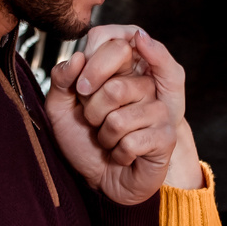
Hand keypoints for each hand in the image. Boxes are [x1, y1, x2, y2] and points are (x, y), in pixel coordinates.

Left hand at [45, 26, 199, 205]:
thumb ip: (62, 80)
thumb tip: (78, 57)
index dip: (90, 69)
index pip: (114, 45)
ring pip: (119, 119)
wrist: (101, 180)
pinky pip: (131, 142)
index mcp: (121, 72)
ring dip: (105, 137)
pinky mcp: (166, 136)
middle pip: (114, 87)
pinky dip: (118, 154)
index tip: (81, 91)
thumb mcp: (61, 109)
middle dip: (93, 113)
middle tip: (96, 124)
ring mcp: (158, 110)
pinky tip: (124, 155)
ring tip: (110, 141)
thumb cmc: (85, 143)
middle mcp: (144, 86)